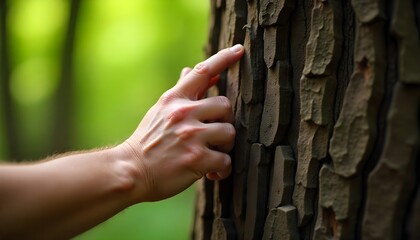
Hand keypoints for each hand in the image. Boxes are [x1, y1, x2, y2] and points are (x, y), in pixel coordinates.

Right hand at [122, 45, 243, 201]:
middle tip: (215, 136)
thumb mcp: (161, 111)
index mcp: (174, 100)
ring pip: (230, 132)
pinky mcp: (196, 159)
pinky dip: (222, 169)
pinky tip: (212, 172)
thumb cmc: (148, 141)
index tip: (239, 50)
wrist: (130, 171)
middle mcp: (183, 113)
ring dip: (226, 146)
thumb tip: (190, 69)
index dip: (223, 58)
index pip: (202, 71)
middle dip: (225, 121)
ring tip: (213, 154)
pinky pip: (226, 160)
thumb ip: (181, 92)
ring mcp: (190, 136)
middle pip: (225, 105)